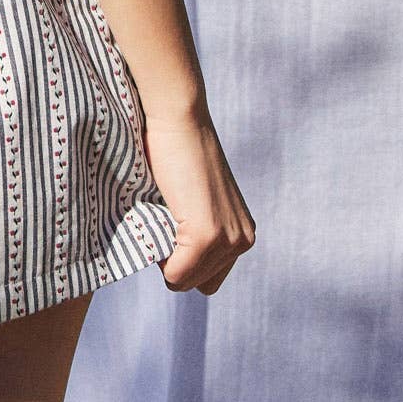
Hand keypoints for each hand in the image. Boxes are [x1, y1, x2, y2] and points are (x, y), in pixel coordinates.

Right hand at [143, 100, 255, 295]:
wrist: (179, 117)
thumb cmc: (176, 151)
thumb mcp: (195, 199)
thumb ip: (196, 229)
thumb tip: (170, 257)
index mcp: (243, 234)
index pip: (208, 278)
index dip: (182, 257)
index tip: (171, 222)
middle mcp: (243, 241)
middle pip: (198, 283)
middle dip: (173, 259)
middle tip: (163, 217)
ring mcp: (227, 240)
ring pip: (185, 281)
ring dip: (165, 257)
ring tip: (162, 214)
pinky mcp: (208, 235)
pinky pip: (176, 273)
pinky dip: (160, 258)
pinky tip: (159, 218)